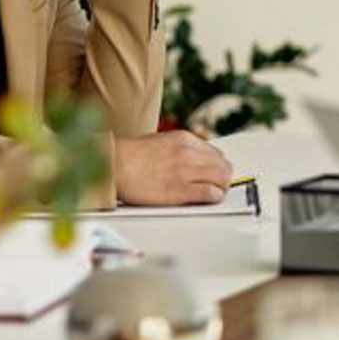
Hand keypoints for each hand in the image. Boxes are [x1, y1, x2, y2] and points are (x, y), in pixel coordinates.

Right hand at [112, 131, 233, 204]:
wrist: (115, 165)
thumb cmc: (132, 155)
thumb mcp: (162, 141)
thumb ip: (181, 148)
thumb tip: (194, 157)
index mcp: (185, 139)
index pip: (216, 153)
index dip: (217, 166)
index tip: (215, 173)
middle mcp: (189, 153)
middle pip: (223, 166)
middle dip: (223, 178)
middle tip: (218, 186)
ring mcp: (186, 171)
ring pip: (221, 179)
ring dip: (220, 188)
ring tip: (213, 194)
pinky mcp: (180, 190)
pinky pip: (210, 193)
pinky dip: (213, 197)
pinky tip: (208, 199)